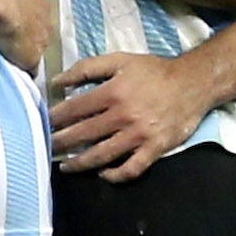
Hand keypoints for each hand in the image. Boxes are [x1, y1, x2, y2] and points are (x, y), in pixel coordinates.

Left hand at [49, 48, 209, 180]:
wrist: (192, 83)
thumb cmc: (153, 71)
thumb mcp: (119, 60)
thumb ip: (86, 68)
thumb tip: (57, 81)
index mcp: (112, 92)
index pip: (75, 109)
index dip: (55, 118)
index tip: (43, 123)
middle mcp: (123, 116)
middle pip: (83, 134)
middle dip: (60, 142)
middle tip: (45, 148)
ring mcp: (139, 135)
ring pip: (103, 155)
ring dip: (80, 163)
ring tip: (66, 166)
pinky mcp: (155, 148)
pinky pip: (132, 168)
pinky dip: (116, 175)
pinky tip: (103, 174)